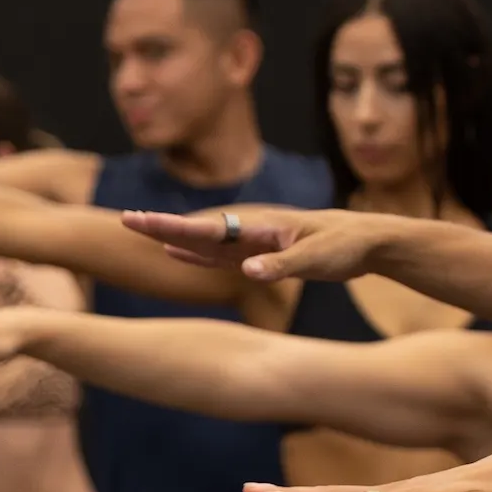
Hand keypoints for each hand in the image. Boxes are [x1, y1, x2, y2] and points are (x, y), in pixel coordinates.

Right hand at [120, 205, 371, 281]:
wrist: (367, 241)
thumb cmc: (345, 247)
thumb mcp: (318, 259)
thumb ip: (282, 265)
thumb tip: (248, 272)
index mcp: (262, 227)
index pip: (209, 228)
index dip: (173, 227)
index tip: (140, 220)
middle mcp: (252, 230)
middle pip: (199, 229)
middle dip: (162, 225)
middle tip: (124, 220)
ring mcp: (254, 241)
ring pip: (205, 240)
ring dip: (173, 236)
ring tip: (139, 228)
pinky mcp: (260, 253)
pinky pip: (220, 254)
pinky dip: (196, 253)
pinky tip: (175, 252)